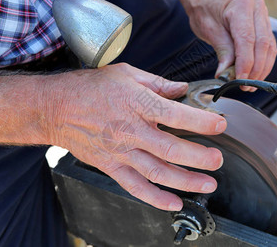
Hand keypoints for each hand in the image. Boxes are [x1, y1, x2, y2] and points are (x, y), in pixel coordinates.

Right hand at [42, 63, 225, 210]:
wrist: (56, 108)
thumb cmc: (89, 88)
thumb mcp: (126, 74)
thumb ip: (158, 83)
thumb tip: (181, 89)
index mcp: (138, 103)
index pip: (177, 115)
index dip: (202, 122)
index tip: (220, 125)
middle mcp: (131, 130)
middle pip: (172, 149)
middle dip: (200, 157)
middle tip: (218, 160)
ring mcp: (120, 151)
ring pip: (158, 172)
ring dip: (186, 181)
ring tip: (207, 184)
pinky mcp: (110, 166)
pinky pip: (135, 186)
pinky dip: (156, 198)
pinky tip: (174, 202)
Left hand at [183, 0, 276, 90]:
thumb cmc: (204, 10)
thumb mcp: (208, 29)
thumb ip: (222, 50)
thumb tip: (225, 74)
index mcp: (241, 5)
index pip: (247, 39)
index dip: (246, 62)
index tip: (240, 80)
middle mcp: (258, 7)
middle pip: (263, 44)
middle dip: (256, 69)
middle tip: (246, 87)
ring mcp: (264, 15)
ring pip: (269, 47)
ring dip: (262, 69)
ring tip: (250, 85)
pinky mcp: (265, 24)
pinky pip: (269, 46)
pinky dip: (263, 62)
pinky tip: (255, 75)